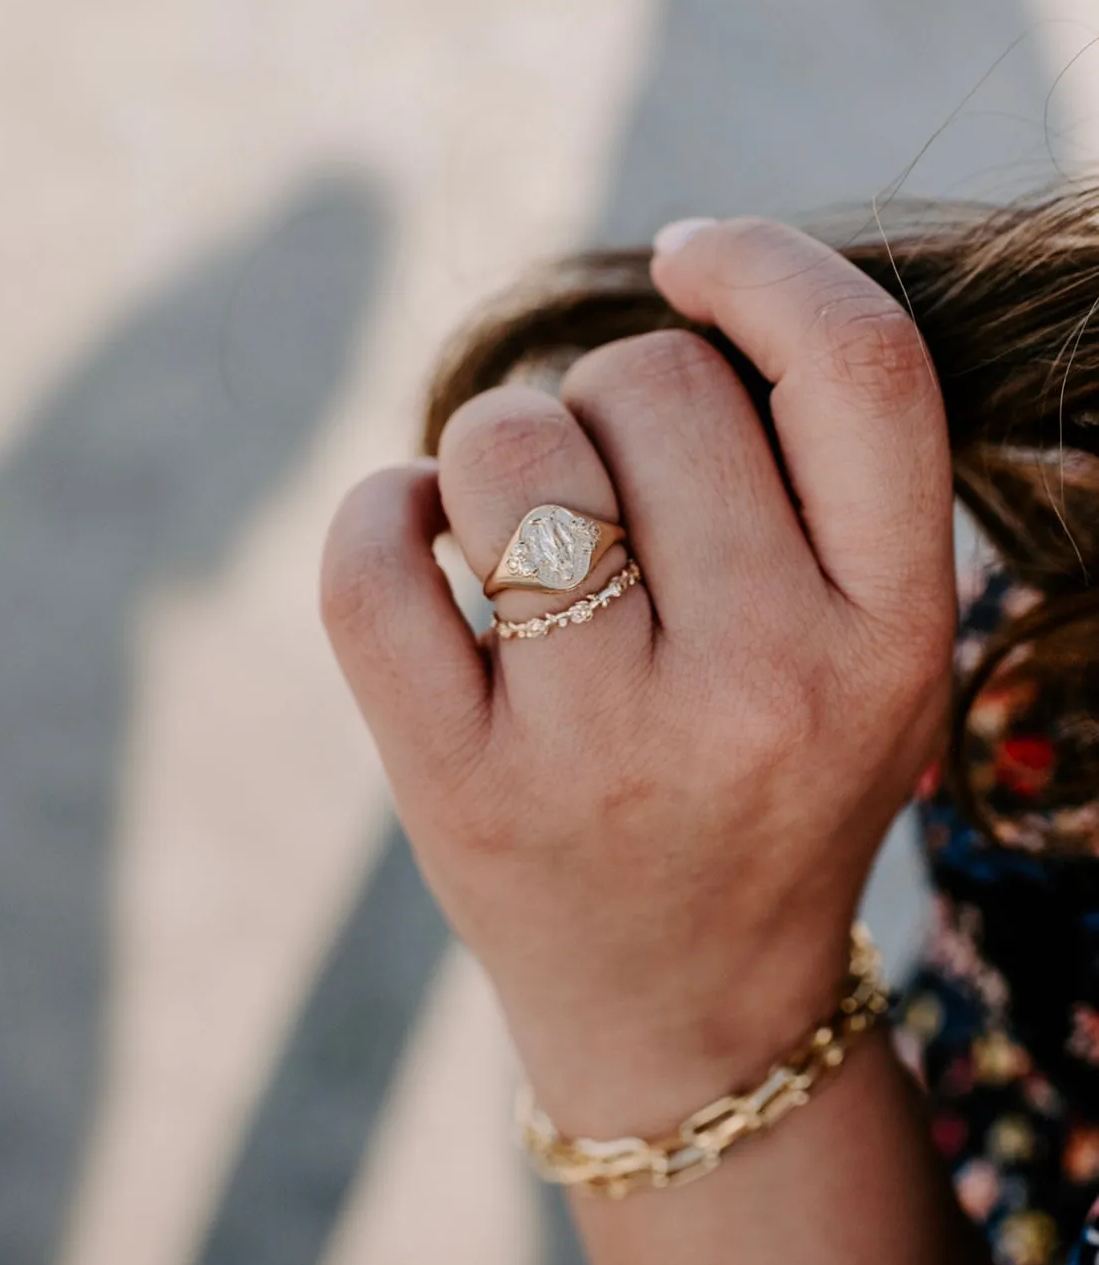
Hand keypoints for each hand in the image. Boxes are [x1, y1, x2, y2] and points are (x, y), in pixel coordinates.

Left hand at [321, 219, 954, 1132]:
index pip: (859, 366)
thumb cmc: (775, 789)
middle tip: (615, 487)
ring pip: (508, 445)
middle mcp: (764, 690)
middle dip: (612, 395)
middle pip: (653, 382)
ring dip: (498, 444)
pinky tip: (423, 543)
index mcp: (893, 635)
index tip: (694, 257)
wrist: (687, 1006)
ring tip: (524, 526)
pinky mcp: (461, 787)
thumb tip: (678, 294)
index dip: (765, 265)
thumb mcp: (872, 650)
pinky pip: (371, 556)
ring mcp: (603, 747)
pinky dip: (380, 512)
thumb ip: (820, 481)